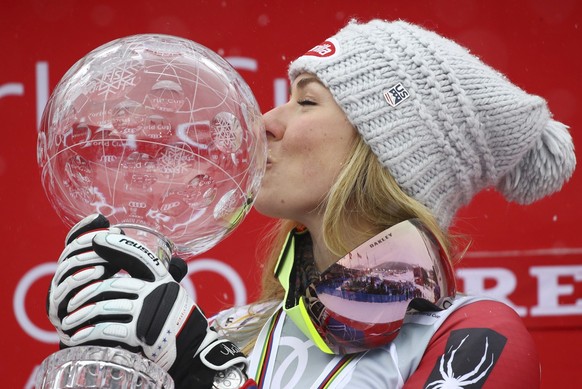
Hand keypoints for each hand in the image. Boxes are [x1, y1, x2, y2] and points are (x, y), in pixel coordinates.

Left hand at [47, 214, 248, 388]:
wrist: (190, 348)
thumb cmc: (174, 319)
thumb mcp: (169, 292)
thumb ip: (152, 280)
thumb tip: (128, 258)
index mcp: (163, 278)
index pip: (138, 255)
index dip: (116, 245)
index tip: (95, 239)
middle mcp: (157, 291)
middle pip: (112, 284)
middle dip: (86, 292)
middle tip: (71, 300)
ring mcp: (149, 311)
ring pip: (105, 306)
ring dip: (83, 315)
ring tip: (69, 321)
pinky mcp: (142, 333)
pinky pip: (108, 329)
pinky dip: (89, 332)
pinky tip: (79, 335)